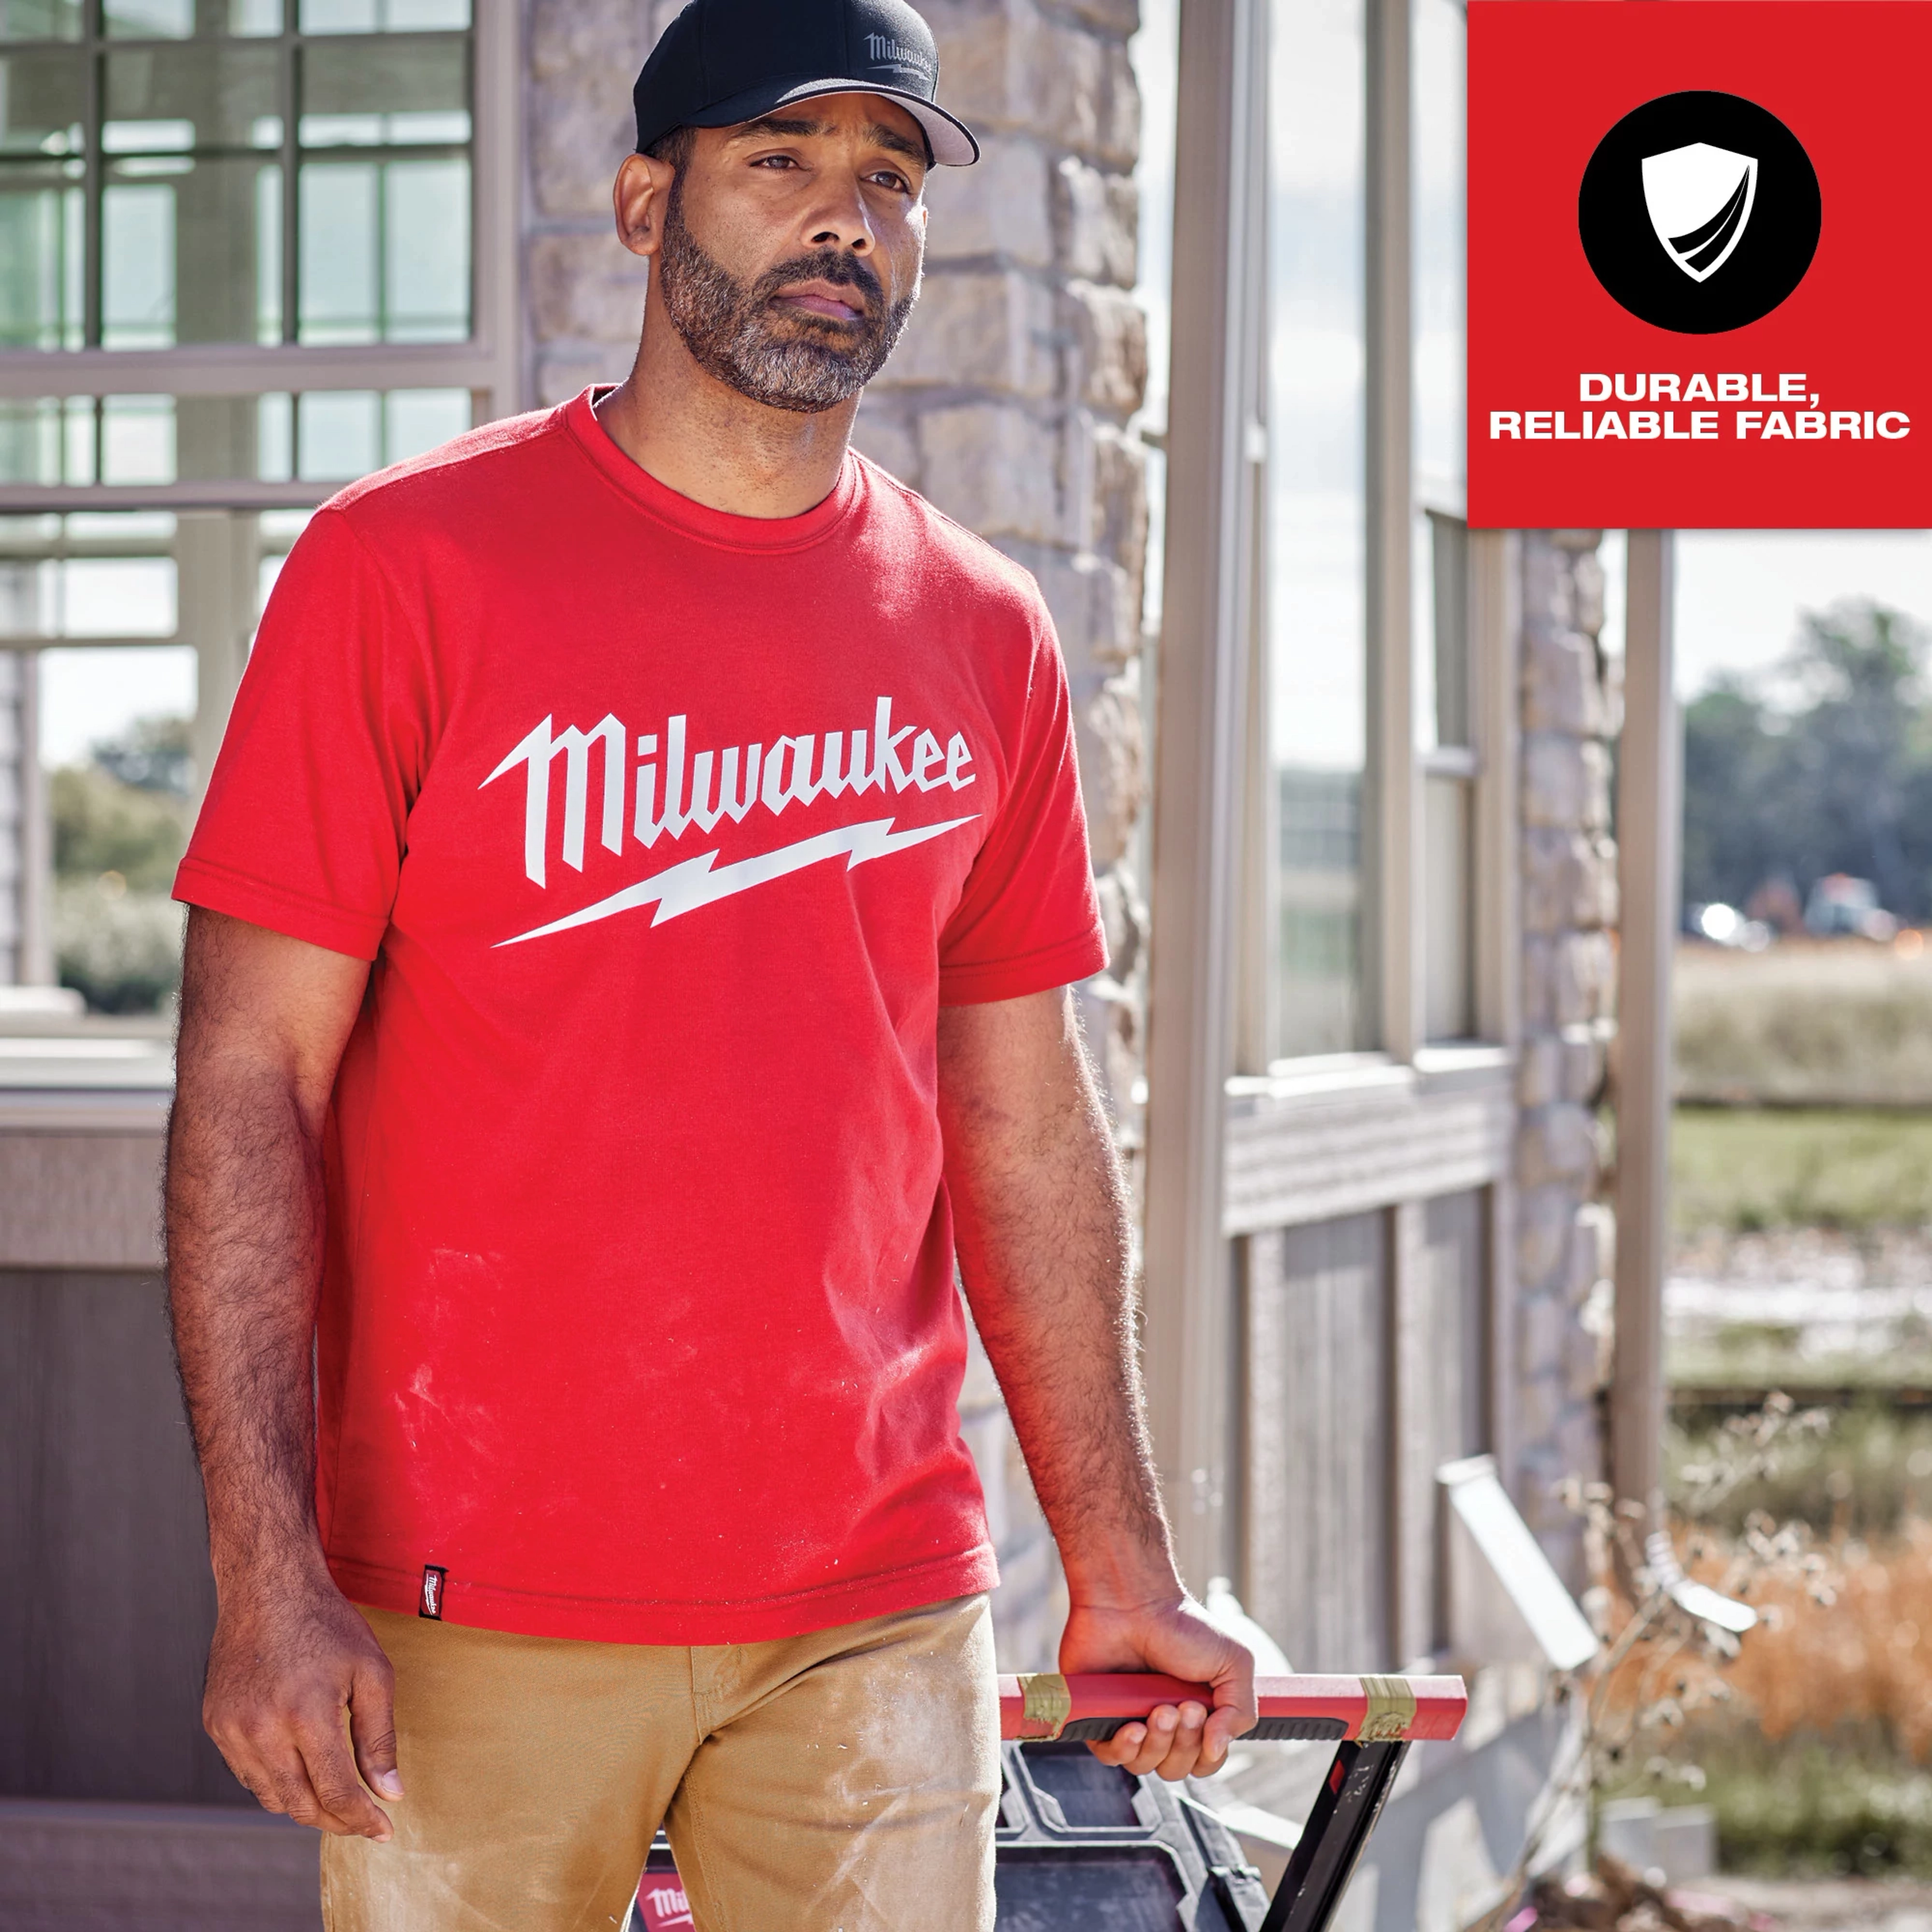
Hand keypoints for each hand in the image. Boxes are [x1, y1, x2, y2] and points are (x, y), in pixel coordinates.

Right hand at [203, 1563, 401, 1839]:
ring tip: (336, 1797)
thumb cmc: (327, 1625)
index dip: (362, 1819)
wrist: (268, 1588)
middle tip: (363, 1819)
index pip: (335, 1791)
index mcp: (306, 1713)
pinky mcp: (215, 1724)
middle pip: (300, 1804)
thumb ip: (380, 1737)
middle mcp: (261, 1728)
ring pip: (271, 1796)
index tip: (384, 1830)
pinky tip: (301, 1768)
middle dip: (336, 1820)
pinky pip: (248, 1774)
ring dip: (305, 1805)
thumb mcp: (372, 1672)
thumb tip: (391, 1793)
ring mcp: (232, 1729)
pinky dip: (277, 1781)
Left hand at [1059, 1593, 1256, 1780]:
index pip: (1205, 1762)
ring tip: (1158, 1708)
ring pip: (1145, 1766)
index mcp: (1196, 1715)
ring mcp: (1129, 1720)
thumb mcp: (1233, 1663)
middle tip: (1182, 1705)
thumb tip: (1218, 1749)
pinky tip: (1132, 1726)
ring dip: (1158, 1743)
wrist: (1133, 1602)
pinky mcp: (1099, 1717)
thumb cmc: (1182, 1627)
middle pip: (1176, 1768)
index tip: (1204, 1715)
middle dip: (1183, 1743)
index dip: (1207, 1753)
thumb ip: (1241, 1711)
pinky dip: (1125, 1748)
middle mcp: (1163, 1723)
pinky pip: (1111, 1757)